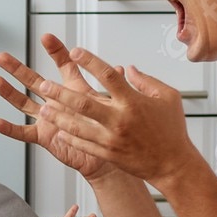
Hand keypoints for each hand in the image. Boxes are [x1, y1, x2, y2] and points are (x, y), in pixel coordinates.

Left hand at [0, 34, 198, 188]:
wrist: (173, 164)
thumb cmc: (172, 129)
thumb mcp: (168, 97)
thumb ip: (146, 80)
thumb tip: (126, 68)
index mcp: (133, 101)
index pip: (108, 75)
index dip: (90, 61)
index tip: (75, 51)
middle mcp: (120, 119)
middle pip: (84, 102)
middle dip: (61, 92)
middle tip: (44, 84)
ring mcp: (112, 138)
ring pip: (78, 126)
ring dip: (58, 116)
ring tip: (43, 108)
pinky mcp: (108, 154)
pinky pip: (83, 144)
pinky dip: (69, 137)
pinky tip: (57, 131)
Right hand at [0, 34, 120, 182]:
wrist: (105, 158)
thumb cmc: (109, 131)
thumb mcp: (112, 106)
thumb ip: (113, 87)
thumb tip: (122, 69)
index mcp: (74, 90)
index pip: (64, 65)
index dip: (55, 51)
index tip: (47, 38)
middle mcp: (57, 101)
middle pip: (33, 81)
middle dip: (17, 68)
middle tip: (2, 57)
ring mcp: (47, 118)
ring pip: (23, 102)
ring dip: (9, 92)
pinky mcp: (44, 136)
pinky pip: (23, 132)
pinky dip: (10, 128)